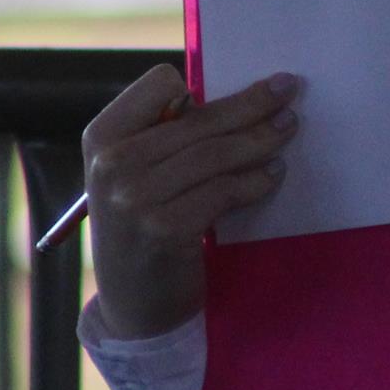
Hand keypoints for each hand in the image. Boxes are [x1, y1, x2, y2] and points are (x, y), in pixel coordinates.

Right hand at [81, 64, 301, 338]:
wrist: (132, 306)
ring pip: (217, 153)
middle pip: (198, 119)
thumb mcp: (130, 176)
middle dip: (251, 103)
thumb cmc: (139, 228)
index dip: (194, 91)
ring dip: (262, 138)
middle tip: (288, 89)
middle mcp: (113, 164)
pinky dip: (256, 180)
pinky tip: (273, 174)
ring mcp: (137, 199)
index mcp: (101, 137)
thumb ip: (162, 138)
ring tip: (288, 128)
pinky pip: (225, 191)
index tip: (220, 103)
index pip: (159, 83)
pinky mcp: (167, 229)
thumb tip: (236, 99)